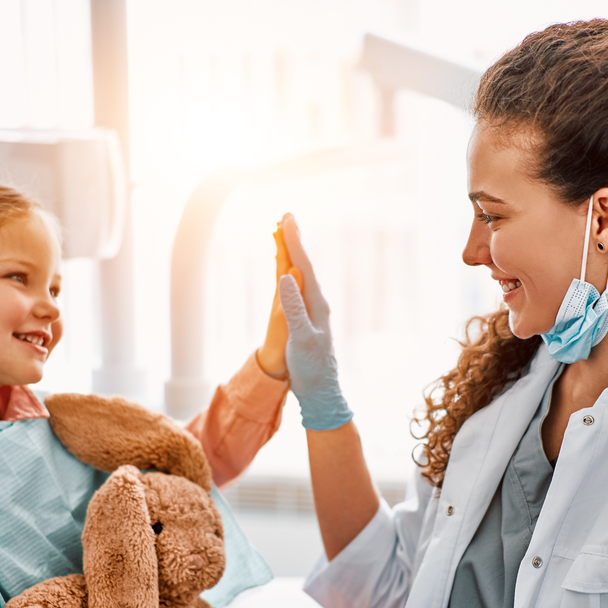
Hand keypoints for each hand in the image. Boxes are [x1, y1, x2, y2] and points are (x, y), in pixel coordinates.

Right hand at [257, 219, 304, 377]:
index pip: (304, 266)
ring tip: (287, 236)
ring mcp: (314, 311)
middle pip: (305, 265)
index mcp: (317, 304)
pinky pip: (299, 287)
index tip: (286, 219)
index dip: (294, 241)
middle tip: (287, 216)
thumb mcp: (300, 337)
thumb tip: (286, 276)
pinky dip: (293, 273)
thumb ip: (294, 307)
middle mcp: (318, 303)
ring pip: (303, 275)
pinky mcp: (308, 320)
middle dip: (295, 240)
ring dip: (294, 254)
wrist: (321, 391)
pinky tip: (291, 272)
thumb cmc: (311, 367)